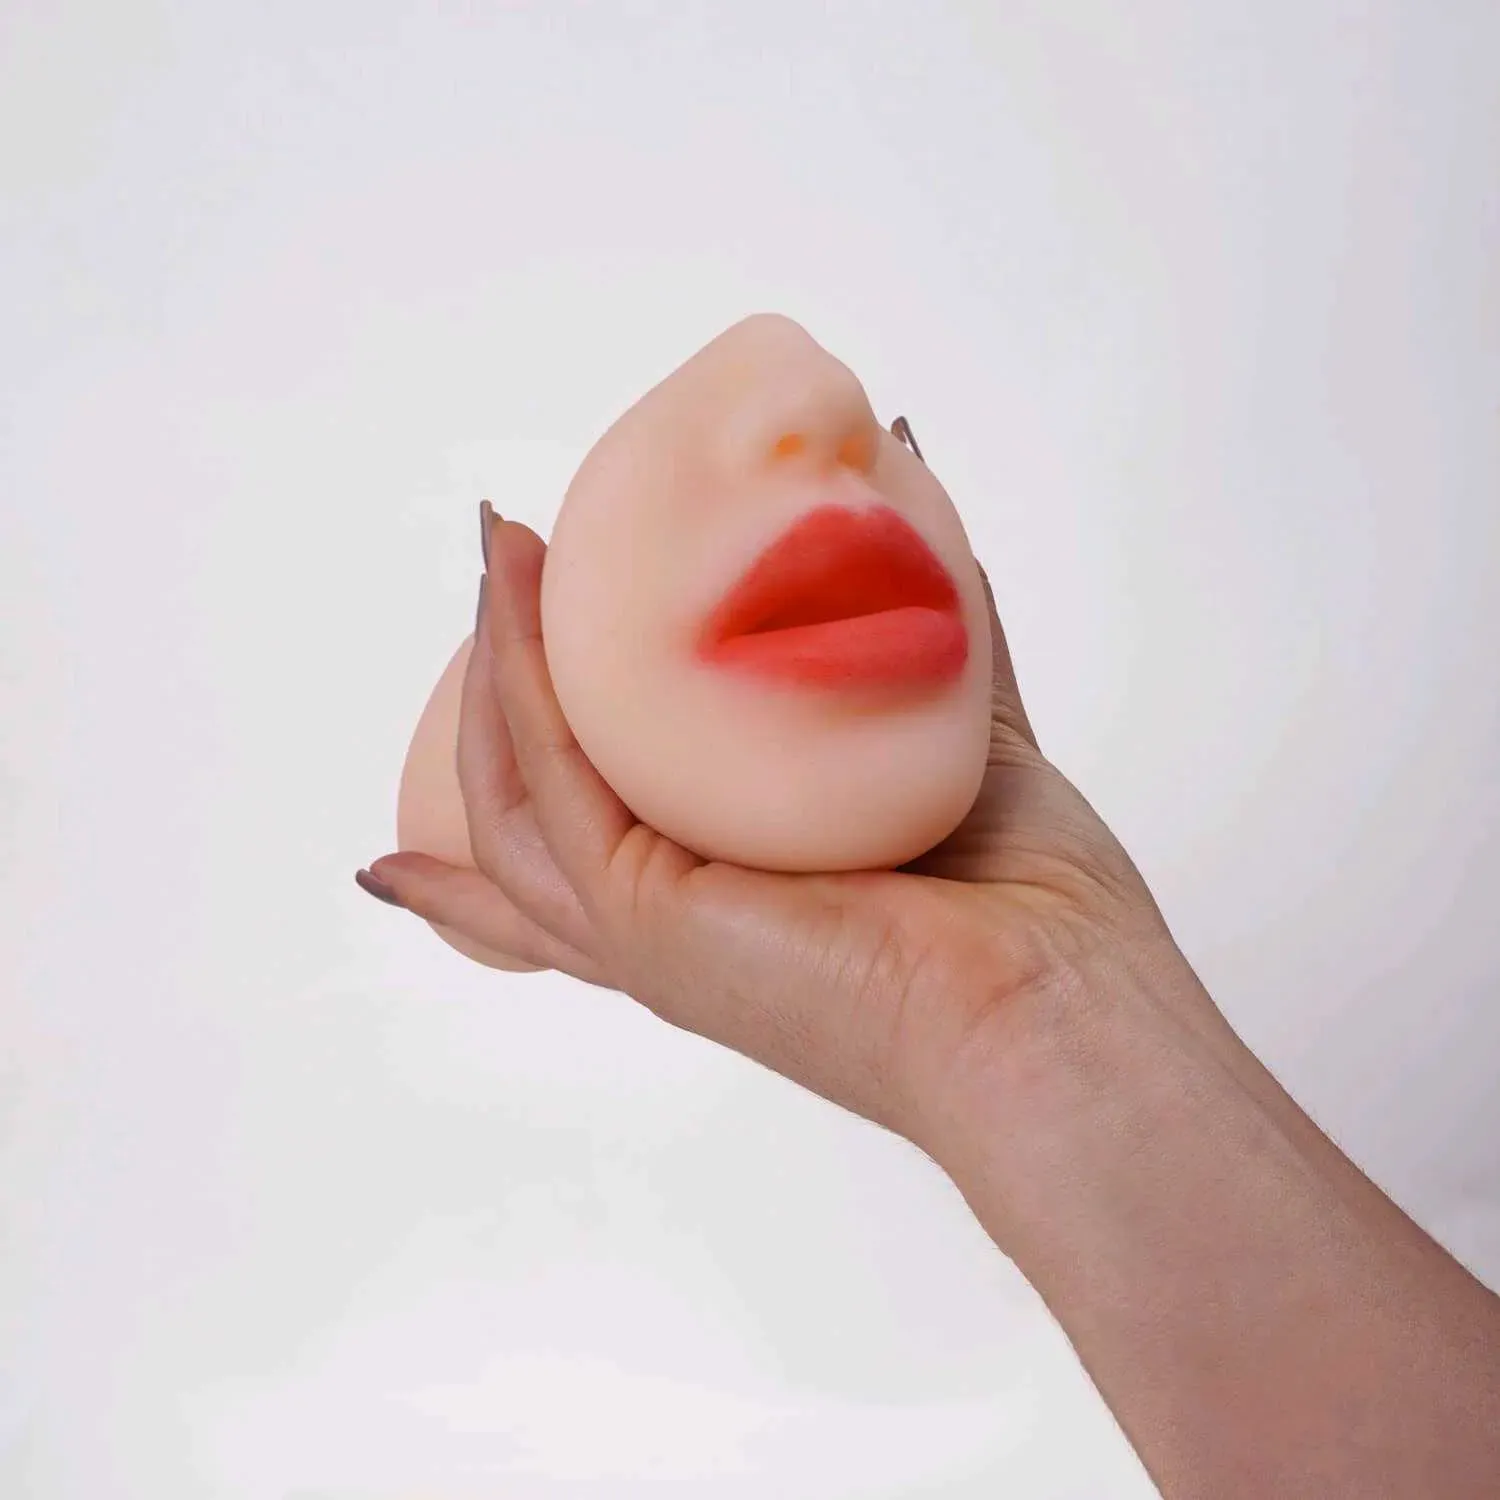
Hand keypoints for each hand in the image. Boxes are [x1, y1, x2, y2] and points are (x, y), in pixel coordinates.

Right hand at [359, 513, 1167, 1151]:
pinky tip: (516, 592)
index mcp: (730, 906)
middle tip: (496, 576)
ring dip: (495, 665)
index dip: (521, 782)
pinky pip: (552, 781)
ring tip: (499, 554)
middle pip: (528, 810)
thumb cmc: (1027, 903)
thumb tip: (916, 493)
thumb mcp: (949, 737)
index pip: (592, 851)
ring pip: (514, 794)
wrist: (1054, 1002)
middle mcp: (671, 926)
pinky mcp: (648, 915)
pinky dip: (521, 679)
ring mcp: (648, 930)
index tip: (473, 710)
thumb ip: (925, 634)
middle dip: (496, 690)